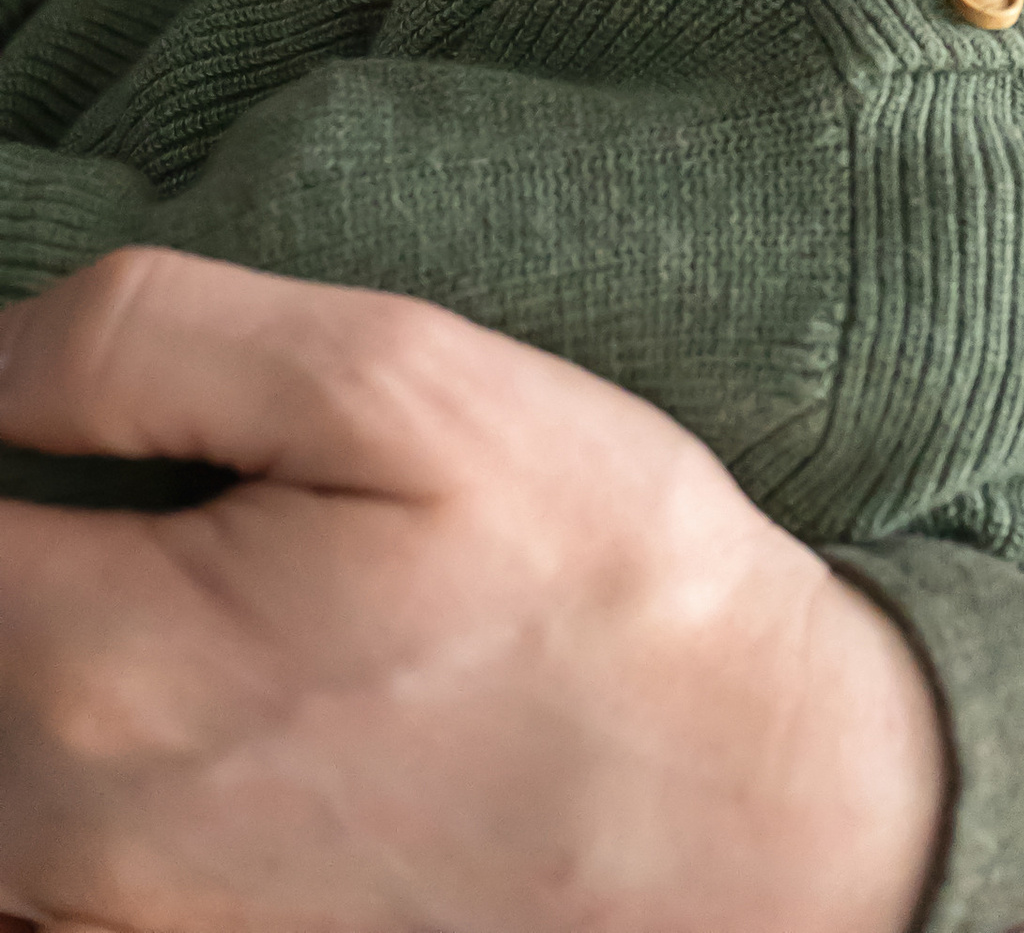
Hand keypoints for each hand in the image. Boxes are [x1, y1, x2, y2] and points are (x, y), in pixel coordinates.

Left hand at [0, 249, 947, 932]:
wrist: (756, 816)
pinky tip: (176, 707)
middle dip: (23, 535)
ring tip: (132, 557)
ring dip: (40, 651)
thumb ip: (143, 343)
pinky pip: (39, 871)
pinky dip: (63, 780)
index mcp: (101, 659)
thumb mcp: (405, 379)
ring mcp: (117, 927)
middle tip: (105, 463)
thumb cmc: (597, 573)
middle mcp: (65, 831)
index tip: (42, 397)